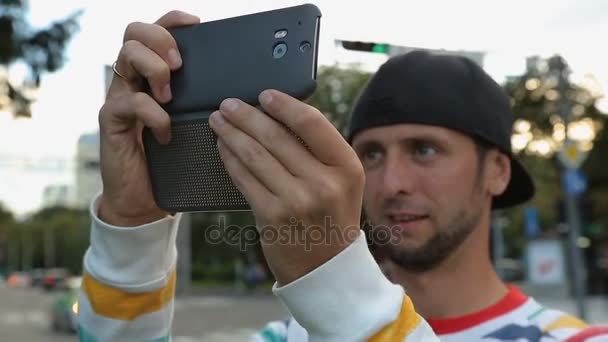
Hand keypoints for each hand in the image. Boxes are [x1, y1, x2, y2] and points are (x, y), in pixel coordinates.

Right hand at [97, 11, 199, 225]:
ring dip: (155, 69)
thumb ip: (199, 101)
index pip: (153, 32)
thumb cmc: (171, 159)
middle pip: (133, 33)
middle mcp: (132, 81)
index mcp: (151, 76)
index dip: (171, 20)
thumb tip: (235, 89)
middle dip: (159, 39)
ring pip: (126, 57)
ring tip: (169, 95)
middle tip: (179, 64)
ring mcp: (119, 98)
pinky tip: (166, 132)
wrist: (144, 198)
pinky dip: (154, 114)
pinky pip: (130, 102)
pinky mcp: (112, 121)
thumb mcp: (190, 123)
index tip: (196, 23)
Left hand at [209, 90, 364, 284]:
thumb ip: (318, 150)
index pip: (312, 123)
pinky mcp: (271, 216)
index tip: (264, 95)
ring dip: (231, 133)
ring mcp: (297, 201)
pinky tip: (222, 148)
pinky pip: (243, 178)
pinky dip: (229, 159)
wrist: (326, 266)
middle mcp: (324, 183)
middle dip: (246, 115)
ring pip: (255, 155)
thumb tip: (277, 114)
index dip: (284, 104)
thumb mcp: (341, 181)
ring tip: (218, 121)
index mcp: (346, 167)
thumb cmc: (331, 216)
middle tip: (228, 104)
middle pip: (276, 136)